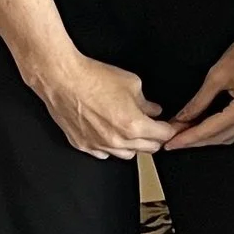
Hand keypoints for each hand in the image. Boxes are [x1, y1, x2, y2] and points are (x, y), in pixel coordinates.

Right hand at [29, 49, 166, 159]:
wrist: (64, 79)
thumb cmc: (94, 78)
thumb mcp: (132, 84)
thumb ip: (146, 102)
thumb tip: (153, 110)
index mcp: (133, 125)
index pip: (162, 136)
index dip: (169, 129)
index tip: (169, 126)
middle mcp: (116, 140)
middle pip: (148, 149)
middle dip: (154, 138)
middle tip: (154, 127)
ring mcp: (98, 145)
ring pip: (126, 154)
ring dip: (133, 144)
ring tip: (131, 129)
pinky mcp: (82, 145)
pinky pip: (103, 154)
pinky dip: (110, 146)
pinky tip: (110, 133)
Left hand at [160, 8, 233, 149]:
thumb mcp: (218, 74)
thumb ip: (199, 101)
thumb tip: (181, 118)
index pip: (211, 130)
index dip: (188, 138)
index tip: (170, 143)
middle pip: (221, 138)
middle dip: (196, 141)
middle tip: (173, 141)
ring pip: (231, 136)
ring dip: (209, 138)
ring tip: (187, 135)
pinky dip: (223, 131)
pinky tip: (210, 128)